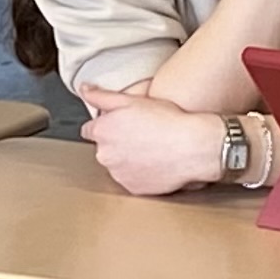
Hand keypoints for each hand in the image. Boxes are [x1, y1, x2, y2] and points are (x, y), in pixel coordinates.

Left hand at [79, 86, 225, 195]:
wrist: (195, 147)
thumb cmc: (169, 121)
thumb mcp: (134, 99)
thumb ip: (102, 96)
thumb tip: (85, 90)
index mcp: (102, 131)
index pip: (91, 130)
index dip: (108, 125)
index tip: (123, 125)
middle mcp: (105, 154)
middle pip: (104, 148)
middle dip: (117, 142)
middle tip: (142, 134)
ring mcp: (118, 173)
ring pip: (118, 164)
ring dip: (128, 158)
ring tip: (152, 147)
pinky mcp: (133, 188)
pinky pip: (132, 179)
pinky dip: (140, 173)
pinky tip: (156, 161)